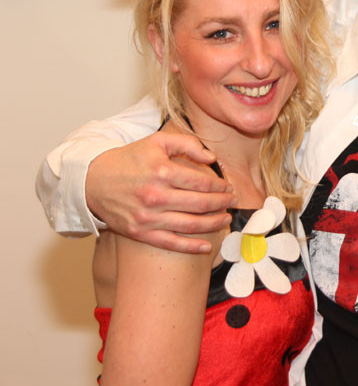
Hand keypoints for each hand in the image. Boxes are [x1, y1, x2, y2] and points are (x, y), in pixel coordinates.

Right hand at [85, 131, 234, 253]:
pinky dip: (191, 247)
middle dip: (222, 204)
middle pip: (200, 204)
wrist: (93, 181)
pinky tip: (206, 246)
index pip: (201, 183)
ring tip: (225, 219)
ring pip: (190, 225)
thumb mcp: (157, 141)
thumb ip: (188, 143)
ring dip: (213, 224)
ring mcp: (147, 217)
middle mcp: (155, 196)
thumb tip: (212, 158)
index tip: (228, 187)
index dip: (220, 186)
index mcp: (161, 172)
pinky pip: (171, 243)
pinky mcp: (140, 233)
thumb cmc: (129, 159)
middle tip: (233, 201)